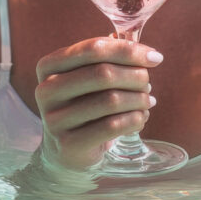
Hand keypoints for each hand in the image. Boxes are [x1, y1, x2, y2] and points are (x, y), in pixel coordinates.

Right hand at [35, 37, 160, 171]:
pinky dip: (134, 119)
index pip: (94, 48)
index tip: (155, 57)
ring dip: (138, 99)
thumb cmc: (83, 103)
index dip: (128, 50)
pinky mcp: (68, 144)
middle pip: (103, 73)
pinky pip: (111, 126)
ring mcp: (54, 119)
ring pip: (110, 100)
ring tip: (147, 101)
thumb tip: (147, 52)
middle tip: (148, 83)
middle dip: (135, 76)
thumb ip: (112, 57)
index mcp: (49, 65)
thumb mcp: (90, 76)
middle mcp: (46, 90)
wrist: (66, 150)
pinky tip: (140, 118)